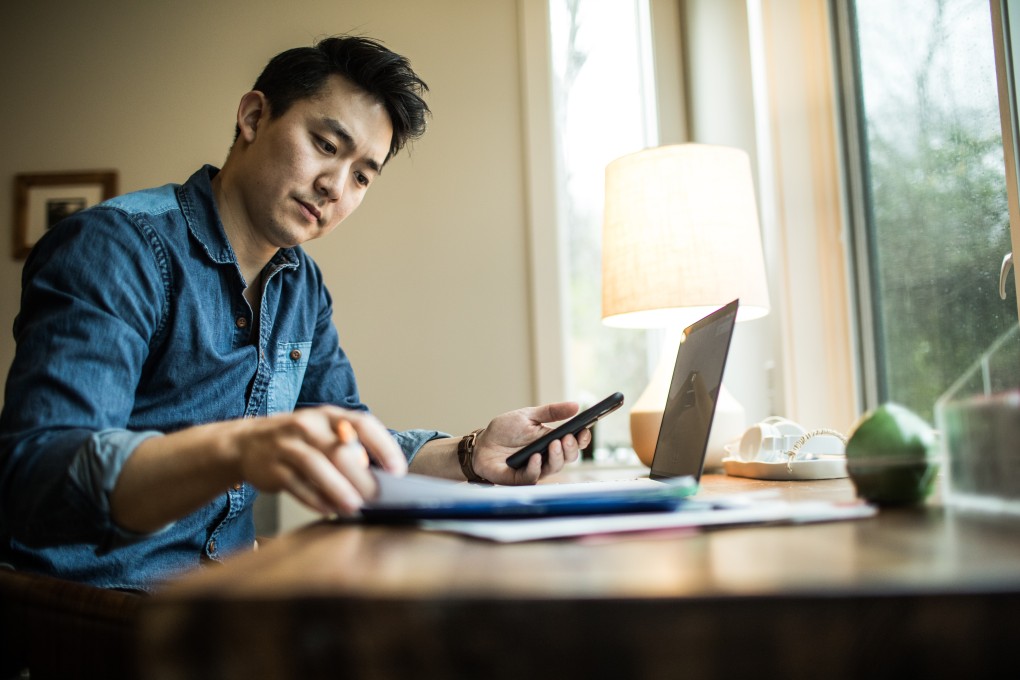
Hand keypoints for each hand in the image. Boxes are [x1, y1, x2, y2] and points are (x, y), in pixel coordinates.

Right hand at [235, 406, 405, 515]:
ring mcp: (287, 445)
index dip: (383, 446)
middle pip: (340, 450)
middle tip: (377, 498)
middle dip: (361, 477)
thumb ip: (350, 449)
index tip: (397, 470)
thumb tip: (383, 480)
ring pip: (317, 466)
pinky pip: (296, 485)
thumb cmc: (299, 441)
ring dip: (338, 489)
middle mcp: (308, 425)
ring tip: (355, 507)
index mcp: (329, 415)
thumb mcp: (324, 433)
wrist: (247, 443)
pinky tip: (329, 509)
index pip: (363, 424)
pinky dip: (315, 499)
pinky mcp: (271, 467)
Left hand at [470, 402, 590, 484]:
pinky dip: (535, 467)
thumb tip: (576, 406)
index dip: (582, 439)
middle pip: (568, 457)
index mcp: (552, 440)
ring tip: (554, 444)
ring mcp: (536, 469)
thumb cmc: (506, 430)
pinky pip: (532, 476)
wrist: (482, 444)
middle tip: (568, 437)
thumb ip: (552, 412)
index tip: (585, 430)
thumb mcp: (529, 415)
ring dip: (557, 457)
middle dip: (571, 448)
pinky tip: (535, 457)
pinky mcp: (520, 478)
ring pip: (554, 468)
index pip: (573, 443)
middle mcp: (548, 457)